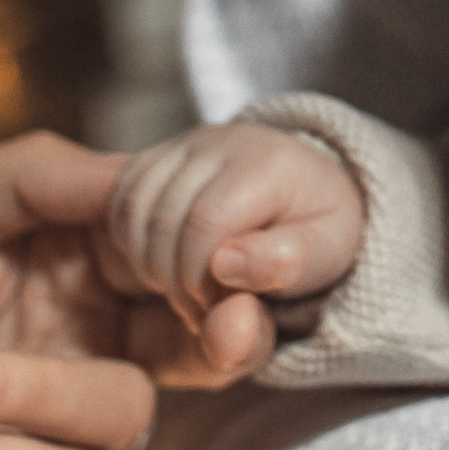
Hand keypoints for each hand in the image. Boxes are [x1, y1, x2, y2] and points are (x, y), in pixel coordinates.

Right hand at [105, 123, 364, 344]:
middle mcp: (220, 142)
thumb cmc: (316, 229)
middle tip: (201, 307)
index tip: (220, 307)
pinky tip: (166, 266)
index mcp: (267, 163)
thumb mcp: (325, 254)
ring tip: (186, 289)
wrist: (309, 190)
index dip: (202, 278)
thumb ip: (284, 263)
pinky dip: (132, 244)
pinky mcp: (158, 155)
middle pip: (163, 218)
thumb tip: (225, 265)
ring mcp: (185, 144)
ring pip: (134, 208)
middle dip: (174, 278)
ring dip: (149, 264)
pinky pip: (123, 202)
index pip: (206, 223)